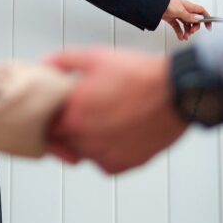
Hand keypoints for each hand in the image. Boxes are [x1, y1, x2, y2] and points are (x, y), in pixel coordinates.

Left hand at [45, 48, 186, 173]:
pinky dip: (107, 153)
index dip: (54, 116)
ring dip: (88, 141)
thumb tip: (46, 65)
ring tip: (105, 120)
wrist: (177, 91)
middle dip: (70, 128)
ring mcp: (107, 155)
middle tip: (87, 112)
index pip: (48, 126)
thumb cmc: (139, 75)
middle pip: (65, 142)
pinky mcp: (126, 164)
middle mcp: (87, 140)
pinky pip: (105, 165)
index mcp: (74, 116)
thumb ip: (64, 62)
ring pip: (85, 154)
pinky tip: (117, 134)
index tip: (64, 109)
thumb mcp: (95, 57)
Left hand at [163, 0, 208, 40]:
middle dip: (194, 28)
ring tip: (185, 37)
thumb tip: (199, 19)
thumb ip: (189, 16)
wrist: (154, 4)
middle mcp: (184, 10)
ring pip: (186, 25)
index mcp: (188, 6)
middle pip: (194, 20)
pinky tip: (180, 37)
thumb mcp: (180, 10)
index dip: (206, 18)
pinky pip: (178, 27)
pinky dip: (180, 32)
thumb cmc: (166, 3)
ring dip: (187, 32)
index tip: (208, 27)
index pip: (201, 11)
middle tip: (192, 32)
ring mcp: (178, 14)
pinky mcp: (171, 19)